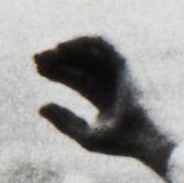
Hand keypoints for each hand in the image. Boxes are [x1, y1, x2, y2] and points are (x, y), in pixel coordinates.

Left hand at [33, 35, 174, 170]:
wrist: (149, 138)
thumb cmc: (123, 142)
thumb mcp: (87, 136)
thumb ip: (65, 121)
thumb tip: (41, 105)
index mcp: (106, 98)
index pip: (77, 77)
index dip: (56, 70)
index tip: (37, 67)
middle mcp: (114, 81)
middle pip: (80, 61)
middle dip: (57, 57)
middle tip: (35, 55)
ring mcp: (122, 71)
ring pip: (90, 49)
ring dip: (66, 46)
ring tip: (45, 50)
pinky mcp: (127, 62)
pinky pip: (102, 41)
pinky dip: (80, 40)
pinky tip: (61, 46)